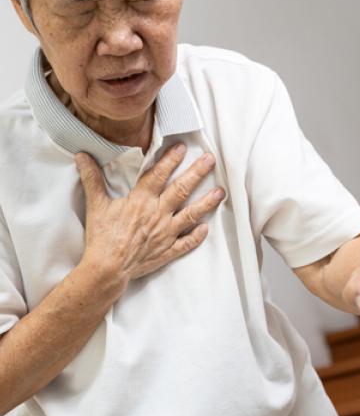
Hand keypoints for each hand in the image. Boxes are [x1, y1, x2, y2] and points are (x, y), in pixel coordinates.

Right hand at [75, 143, 225, 283]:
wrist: (107, 268)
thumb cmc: (101, 236)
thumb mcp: (96, 205)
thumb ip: (92, 179)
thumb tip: (82, 156)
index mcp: (141, 200)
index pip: (159, 175)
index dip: (171, 160)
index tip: (183, 148)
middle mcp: (158, 214)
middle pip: (182, 189)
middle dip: (197, 172)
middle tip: (211, 160)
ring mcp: (166, 233)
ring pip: (192, 214)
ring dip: (207, 202)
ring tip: (221, 192)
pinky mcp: (168, 250)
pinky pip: (187, 243)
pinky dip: (197, 236)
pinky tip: (206, 228)